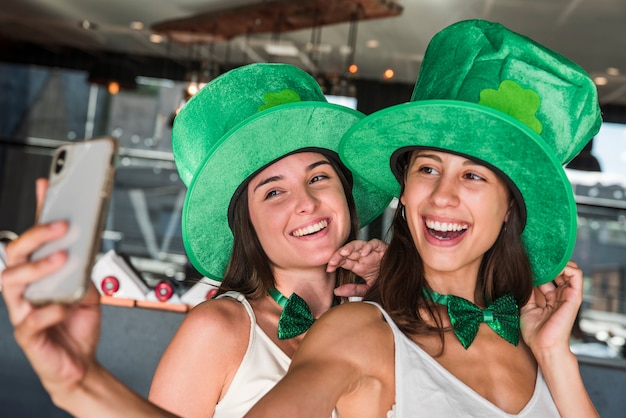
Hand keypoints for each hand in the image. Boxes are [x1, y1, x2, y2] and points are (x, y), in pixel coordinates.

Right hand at [1, 179, 101, 397]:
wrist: (79, 364)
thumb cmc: (77, 325)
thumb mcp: (88, 290)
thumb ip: (84, 270)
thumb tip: (87, 248)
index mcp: (38, 275)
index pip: (33, 238)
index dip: (38, 211)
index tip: (47, 185)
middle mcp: (24, 289)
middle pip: (14, 254)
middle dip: (36, 234)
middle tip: (63, 225)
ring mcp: (22, 310)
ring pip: (10, 282)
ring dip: (37, 267)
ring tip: (62, 259)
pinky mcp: (27, 335)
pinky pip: (30, 319)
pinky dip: (51, 310)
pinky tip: (66, 306)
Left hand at [329, 239, 386, 297]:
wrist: (402, 284)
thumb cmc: (386, 284)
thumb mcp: (367, 289)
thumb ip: (353, 290)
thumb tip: (336, 291)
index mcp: (359, 266)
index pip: (343, 261)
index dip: (335, 262)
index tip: (329, 268)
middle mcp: (364, 257)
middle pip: (348, 251)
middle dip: (339, 255)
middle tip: (333, 262)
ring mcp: (373, 252)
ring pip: (358, 244)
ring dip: (350, 248)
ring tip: (344, 253)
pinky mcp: (383, 249)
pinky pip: (375, 243)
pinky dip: (369, 246)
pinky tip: (364, 252)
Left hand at [520, 261, 582, 354]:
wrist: (543, 346)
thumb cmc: (535, 332)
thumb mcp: (526, 307)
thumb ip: (527, 292)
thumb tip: (521, 276)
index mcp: (550, 298)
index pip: (547, 276)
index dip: (539, 267)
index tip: (527, 259)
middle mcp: (560, 295)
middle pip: (558, 271)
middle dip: (548, 261)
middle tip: (535, 254)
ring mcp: (568, 295)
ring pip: (570, 269)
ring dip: (558, 261)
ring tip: (544, 258)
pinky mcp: (574, 297)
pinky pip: (576, 275)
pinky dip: (567, 266)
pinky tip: (553, 265)